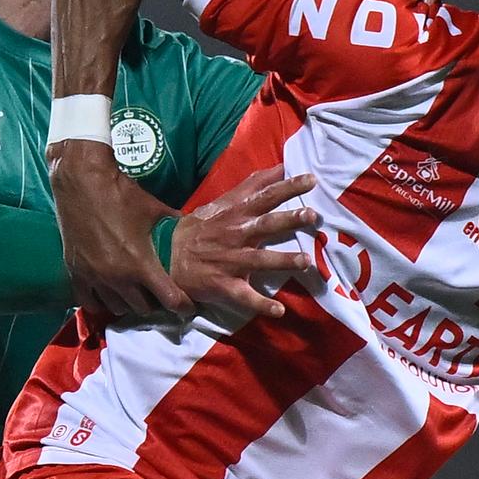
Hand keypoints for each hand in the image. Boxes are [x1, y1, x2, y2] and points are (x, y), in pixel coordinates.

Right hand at [48, 141, 189, 317]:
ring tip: (134, 291)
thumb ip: (174, 225)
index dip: (182, 305)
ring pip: (117, 308)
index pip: (169, 300)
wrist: (82, 181)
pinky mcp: (76, 273)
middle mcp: (118, 277)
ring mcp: (94, 277)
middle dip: (155, 302)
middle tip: (159, 291)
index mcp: (141, 264)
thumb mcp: (155, 210)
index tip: (187, 305)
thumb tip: (190, 229)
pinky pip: (90, 302)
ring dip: (129, 302)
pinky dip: (102, 301)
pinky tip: (108, 292)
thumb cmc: (121, 194)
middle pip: (144, 308)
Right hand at [171, 167, 320, 318]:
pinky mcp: (224, 285)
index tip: (311, 180)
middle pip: (265, 225)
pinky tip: (279, 310)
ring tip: (306, 261)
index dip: (288, 187)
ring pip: (259, 260)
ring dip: (282, 260)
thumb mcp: (223, 202)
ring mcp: (230, 261)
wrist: (166, 255)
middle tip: (312, 215)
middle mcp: (236, 235)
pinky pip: (244, 296)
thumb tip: (280, 167)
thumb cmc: (201, 228)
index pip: (265, 196)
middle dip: (288, 220)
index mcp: (237, 214)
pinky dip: (260, 304)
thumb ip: (252, 185)